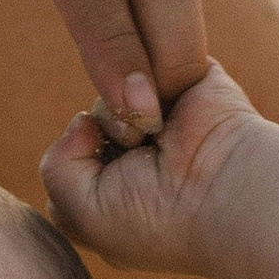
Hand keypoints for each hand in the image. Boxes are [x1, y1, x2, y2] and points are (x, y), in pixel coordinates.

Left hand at [41, 65, 261, 272]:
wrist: (224, 186)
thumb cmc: (157, 217)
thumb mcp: (81, 215)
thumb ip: (55, 167)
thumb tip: (83, 116)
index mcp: (115, 198)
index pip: (67, 166)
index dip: (75, 172)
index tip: (113, 199)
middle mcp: (136, 156)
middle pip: (85, 127)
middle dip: (99, 144)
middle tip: (139, 168)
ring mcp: (157, 117)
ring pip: (106, 93)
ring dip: (122, 119)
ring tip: (157, 141)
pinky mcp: (177, 79)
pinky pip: (136, 60)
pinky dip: (144, 86)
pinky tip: (169, 114)